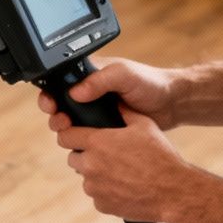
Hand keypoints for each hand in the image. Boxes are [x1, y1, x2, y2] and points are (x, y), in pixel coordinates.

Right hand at [35, 58, 179, 130]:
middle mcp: (89, 93)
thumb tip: (75, 92)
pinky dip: (81, 142)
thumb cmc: (151, 83)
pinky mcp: (105, 130)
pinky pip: (86, 138)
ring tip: (71, 136)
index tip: (51, 104)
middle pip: (60, 106)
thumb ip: (100, 80)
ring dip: (66, 131)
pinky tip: (83, 147)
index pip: (59, 82)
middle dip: (55, 116)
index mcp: (89, 75)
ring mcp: (96, 113)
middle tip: (62, 123)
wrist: (172, 104)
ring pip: (71, 125)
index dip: (50, 94)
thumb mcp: (125, 75)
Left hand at [53, 107, 201, 222]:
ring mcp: (94, 188)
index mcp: (97, 142)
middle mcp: (90, 165)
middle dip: (84, 154)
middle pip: (73, 157)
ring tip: (120, 171)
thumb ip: (124, 111)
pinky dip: (107, 191)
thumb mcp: (145, 125)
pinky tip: (125, 187)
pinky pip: (97, 195)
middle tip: (106, 154)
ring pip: (85, 178)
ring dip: (96, 174)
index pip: (65, 136)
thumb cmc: (160, 156)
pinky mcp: (102, 205)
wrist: (174, 191)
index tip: (77, 134)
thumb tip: (115, 102)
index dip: (71, 133)